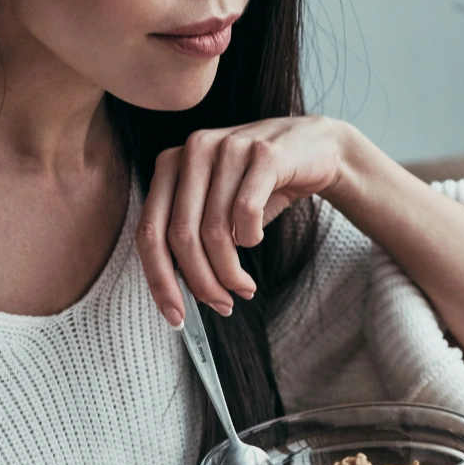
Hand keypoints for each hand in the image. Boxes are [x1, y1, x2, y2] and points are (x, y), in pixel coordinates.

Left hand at [135, 115, 361, 326]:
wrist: (314, 147)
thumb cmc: (258, 185)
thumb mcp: (216, 207)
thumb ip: (191, 237)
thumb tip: (177, 293)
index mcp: (169, 165)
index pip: (149, 231)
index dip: (159, 280)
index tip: (175, 317)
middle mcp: (193, 151)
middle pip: (181, 236)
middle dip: (202, 282)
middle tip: (222, 305)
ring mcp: (228, 147)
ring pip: (215, 230)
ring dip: (230, 272)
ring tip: (244, 287)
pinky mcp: (264, 154)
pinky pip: (246, 212)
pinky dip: (251, 238)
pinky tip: (256, 239)